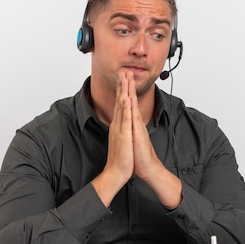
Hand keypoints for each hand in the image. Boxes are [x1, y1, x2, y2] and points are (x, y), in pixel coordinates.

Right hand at [91, 72, 134, 206]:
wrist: (117, 172)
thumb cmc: (122, 159)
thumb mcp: (122, 140)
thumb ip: (122, 130)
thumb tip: (122, 125)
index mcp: (119, 125)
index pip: (120, 104)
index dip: (122, 91)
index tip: (123, 79)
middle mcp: (118, 124)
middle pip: (120, 101)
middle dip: (122, 86)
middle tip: (123, 72)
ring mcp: (120, 128)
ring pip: (122, 106)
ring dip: (123, 91)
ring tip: (124, 79)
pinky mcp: (123, 134)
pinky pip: (124, 119)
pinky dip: (125, 107)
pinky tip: (126, 98)